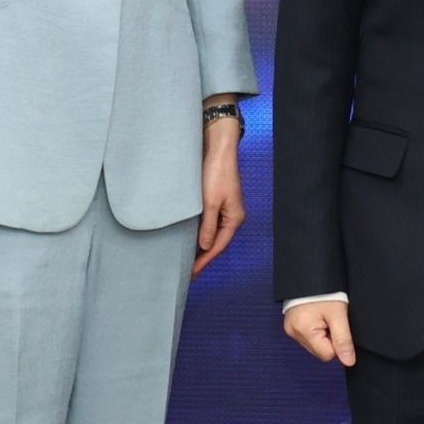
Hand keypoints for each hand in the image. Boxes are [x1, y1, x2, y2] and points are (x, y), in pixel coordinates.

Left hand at [192, 110, 246, 278]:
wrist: (219, 149)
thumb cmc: (216, 173)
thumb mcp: (210, 202)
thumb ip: (208, 226)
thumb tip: (205, 247)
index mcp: (234, 219)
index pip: (217, 247)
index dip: (204, 262)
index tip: (191, 274)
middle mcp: (233, 217)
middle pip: (217, 243)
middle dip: (204, 258)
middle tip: (188, 273)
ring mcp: (227, 209)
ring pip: (214, 234)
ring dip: (202, 247)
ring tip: (189, 260)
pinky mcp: (220, 202)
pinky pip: (211, 224)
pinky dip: (202, 234)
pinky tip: (193, 239)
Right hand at [282, 297, 356, 366]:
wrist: (310, 274)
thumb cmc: (324, 291)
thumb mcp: (338, 315)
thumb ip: (343, 340)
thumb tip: (348, 362)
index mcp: (304, 331)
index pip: (327, 355)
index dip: (337, 342)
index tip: (337, 325)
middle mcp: (294, 333)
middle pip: (320, 350)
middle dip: (329, 338)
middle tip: (330, 319)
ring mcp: (291, 329)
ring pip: (314, 344)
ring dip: (322, 334)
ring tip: (323, 316)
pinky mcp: (291, 325)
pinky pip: (307, 336)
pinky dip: (315, 329)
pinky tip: (317, 316)